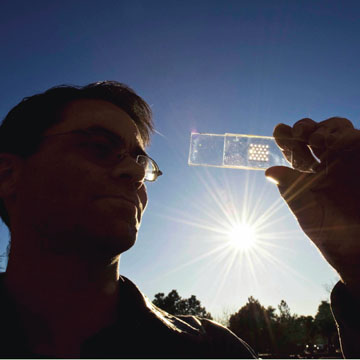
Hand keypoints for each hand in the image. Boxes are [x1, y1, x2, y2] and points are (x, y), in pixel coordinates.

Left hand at [265, 117, 359, 296]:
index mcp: (308, 175)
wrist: (356, 246)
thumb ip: (289, 189)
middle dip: (303, 127)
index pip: (295, 151)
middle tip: (297, 132)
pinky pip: (356, 139)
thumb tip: (268, 170)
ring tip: (313, 140)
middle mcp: (327, 165)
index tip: (279, 130)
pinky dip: (345, 136)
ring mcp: (347, 161)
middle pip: (313, 134)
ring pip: (335, 130)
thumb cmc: (329, 232)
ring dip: (323, 129)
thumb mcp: (305, 210)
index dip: (286, 139)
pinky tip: (332, 144)